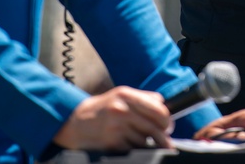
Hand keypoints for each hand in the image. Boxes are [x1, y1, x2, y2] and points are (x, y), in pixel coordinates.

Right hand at [53, 86, 171, 151]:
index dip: (167, 120)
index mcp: (126, 95)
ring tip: (140, 138)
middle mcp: (122, 110)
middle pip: (155, 128)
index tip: (168, 126)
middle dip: (163, 136)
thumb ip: (144, 97)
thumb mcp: (121, 95)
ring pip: (145, 141)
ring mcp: (116, 128)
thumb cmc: (103, 107)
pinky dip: (136, 148)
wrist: (75, 121)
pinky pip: (134, 149)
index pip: (159, 110)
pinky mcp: (112, 144)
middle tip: (164, 138)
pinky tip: (130, 143)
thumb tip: (164, 104)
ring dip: (147, 143)